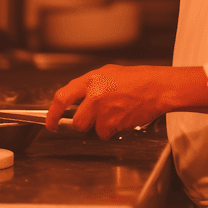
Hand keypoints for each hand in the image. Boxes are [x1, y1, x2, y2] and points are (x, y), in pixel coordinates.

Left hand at [45, 65, 207, 139]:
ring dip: (101, 127)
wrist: (157, 87)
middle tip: (96, 118)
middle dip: (84, 124)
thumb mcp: (108, 74)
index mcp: (90, 80)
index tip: (50, 123)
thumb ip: (90, 86)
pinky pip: (106, 133)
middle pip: (77, 122)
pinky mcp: (114, 123)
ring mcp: (104, 110)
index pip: (61, 98)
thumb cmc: (136, 79)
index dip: (52, 114)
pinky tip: (123, 117)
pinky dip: (113, 130)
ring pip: (92, 130)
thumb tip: (76, 99)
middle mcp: (94, 95)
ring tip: (115, 113)